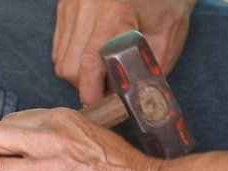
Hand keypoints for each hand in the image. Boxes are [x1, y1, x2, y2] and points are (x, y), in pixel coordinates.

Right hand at [52, 0, 194, 104]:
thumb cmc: (167, 5)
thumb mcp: (168, 39)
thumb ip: (145, 71)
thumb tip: (123, 100)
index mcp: (114, 10)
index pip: (90, 62)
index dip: (92, 91)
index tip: (99, 104)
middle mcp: (87, 6)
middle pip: (70, 66)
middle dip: (86, 85)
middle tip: (107, 87)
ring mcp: (72, 5)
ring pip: (61, 60)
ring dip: (79, 74)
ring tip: (102, 69)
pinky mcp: (65, 7)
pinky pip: (59, 48)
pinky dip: (73, 60)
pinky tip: (93, 55)